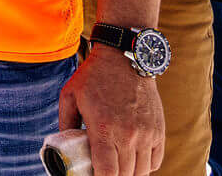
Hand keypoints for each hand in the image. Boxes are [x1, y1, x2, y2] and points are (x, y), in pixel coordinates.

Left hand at [58, 46, 164, 175]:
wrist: (124, 57)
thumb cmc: (94, 76)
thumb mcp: (69, 96)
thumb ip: (65, 123)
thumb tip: (63, 144)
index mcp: (103, 129)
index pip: (107, 173)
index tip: (93, 175)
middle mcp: (128, 135)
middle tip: (102, 169)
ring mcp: (146, 134)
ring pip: (141, 172)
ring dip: (129, 173)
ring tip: (117, 166)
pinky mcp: (158, 130)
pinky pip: (155, 161)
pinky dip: (145, 166)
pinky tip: (133, 161)